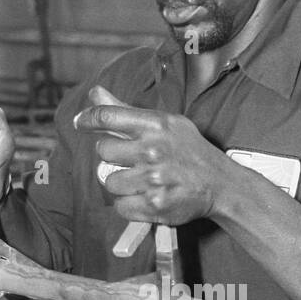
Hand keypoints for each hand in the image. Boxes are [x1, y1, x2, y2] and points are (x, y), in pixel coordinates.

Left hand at [75, 86, 228, 224]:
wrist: (220, 184)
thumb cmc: (188, 151)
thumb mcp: (164, 123)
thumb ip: (125, 110)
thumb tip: (94, 93)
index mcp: (156, 124)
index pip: (107, 115)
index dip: (88, 119)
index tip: (80, 123)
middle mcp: (153, 150)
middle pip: (103, 150)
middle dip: (112, 156)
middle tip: (130, 160)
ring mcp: (153, 179)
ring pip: (109, 181)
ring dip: (120, 183)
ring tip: (140, 180)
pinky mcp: (154, 205)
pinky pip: (120, 206)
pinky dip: (128, 204)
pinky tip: (144, 196)